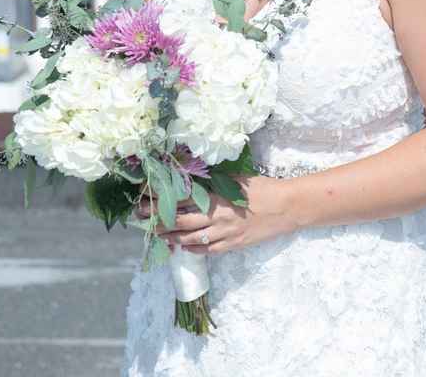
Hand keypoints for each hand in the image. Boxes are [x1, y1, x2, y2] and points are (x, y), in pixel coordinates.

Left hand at [136, 175, 294, 255]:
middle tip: (140, 218)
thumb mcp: (236, 178)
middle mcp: (216, 218)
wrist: (285, 208)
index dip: (160, 200)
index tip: (144, 198)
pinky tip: (183, 246)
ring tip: (157, 234)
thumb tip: (192, 175)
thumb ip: (215, 179)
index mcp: (216, 197)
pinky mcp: (232, 246)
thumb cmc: (262, 188)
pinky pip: (207, 250)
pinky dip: (192, 249)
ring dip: (170, 237)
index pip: (181, 200)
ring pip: (189, 239)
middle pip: (179, 222)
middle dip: (157, 220)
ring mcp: (224, 235)